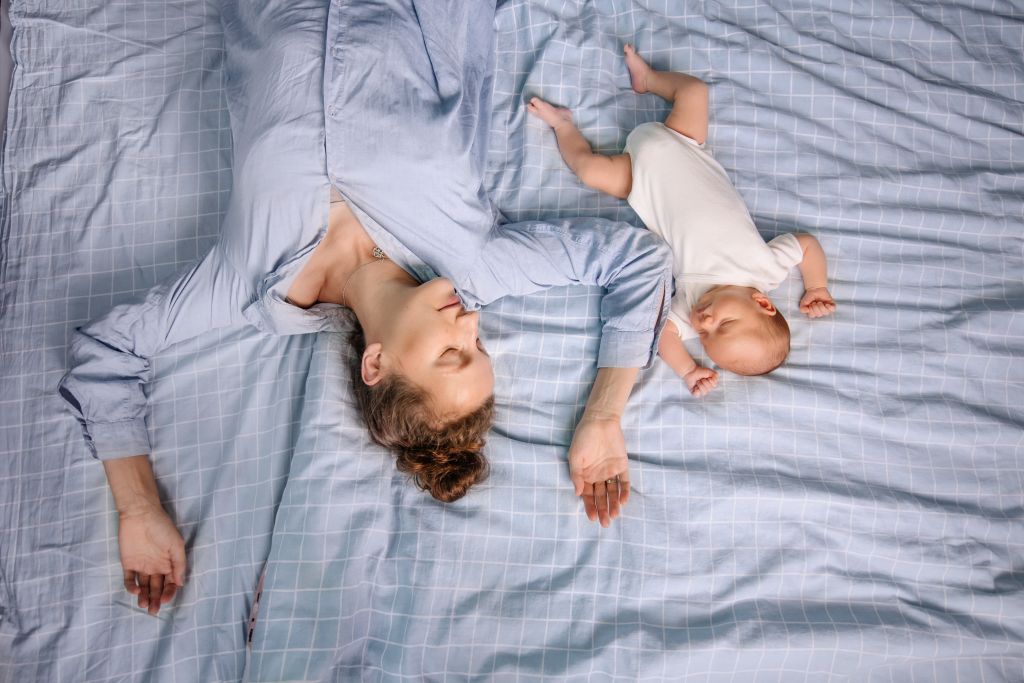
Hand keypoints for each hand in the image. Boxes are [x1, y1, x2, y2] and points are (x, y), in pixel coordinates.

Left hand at [117, 505, 186, 614]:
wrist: (140, 514)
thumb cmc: (162, 527)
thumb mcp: (176, 544)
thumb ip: (179, 564)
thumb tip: (181, 583)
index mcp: (169, 563)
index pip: (171, 583)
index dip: (170, 593)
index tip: (166, 599)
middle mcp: (156, 567)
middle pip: (157, 588)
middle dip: (156, 600)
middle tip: (153, 611)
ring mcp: (142, 566)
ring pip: (144, 587)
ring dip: (145, 597)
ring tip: (144, 606)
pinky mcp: (128, 564)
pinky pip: (130, 580)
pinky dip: (132, 587)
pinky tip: (135, 591)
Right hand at [568, 413, 630, 527]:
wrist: (600, 421)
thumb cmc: (583, 438)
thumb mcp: (575, 456)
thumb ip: (576, 475)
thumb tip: (577, 493)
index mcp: (585, 475)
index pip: (588, 496)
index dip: (590, 507)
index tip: (592, 518)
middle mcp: (598, 476)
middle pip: (601, 497)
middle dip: (602, 510)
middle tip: (605, 523)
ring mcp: (610, 471)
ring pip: (613, 492)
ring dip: (614, 503)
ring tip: (615, 515)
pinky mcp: (622, 465)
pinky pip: (624, 481)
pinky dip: (624, 491)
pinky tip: (623, 501)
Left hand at [683, 365, 717, 396]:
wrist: (692, 371)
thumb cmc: (701, 371)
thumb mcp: (710, 372)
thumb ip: (716, 376)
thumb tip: (715, 381)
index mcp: (712, 384)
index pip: (714, 385)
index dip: (710, 380)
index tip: (707, 377)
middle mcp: (708, 389)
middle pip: (709, 389)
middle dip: (704, 382)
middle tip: (701, 378)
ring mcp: (701, 391)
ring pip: (704, 392)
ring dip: (700, 384)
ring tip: (698, 381)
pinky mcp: (695, 393)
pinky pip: (697, 395)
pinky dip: (696, 390)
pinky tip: (695, 386)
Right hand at [800, 287, 835, 317]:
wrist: (815, 289)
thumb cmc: (809, 297)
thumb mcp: (803, 303)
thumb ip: (802, 309)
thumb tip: (807, 311)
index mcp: (813, 313)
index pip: (812, 315)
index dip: (811, 310)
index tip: (810, 304)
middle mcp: (820, 313)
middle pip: (819, 314)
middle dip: (816, 307)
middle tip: (815, 302)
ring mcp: (826, 310)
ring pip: (826, 313)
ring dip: (821, 306)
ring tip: (819, 302)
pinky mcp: (831, 306)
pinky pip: (833, 309)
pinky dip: (829, 307)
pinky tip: (826, 304)